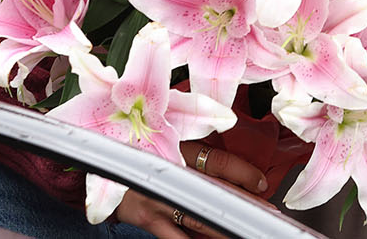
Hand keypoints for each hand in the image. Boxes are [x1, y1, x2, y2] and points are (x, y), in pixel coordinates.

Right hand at [111, 137, 274, 238]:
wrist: (98, 170)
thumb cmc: (136, 151)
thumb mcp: (163, 138)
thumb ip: (192, 145)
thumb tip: (226, 146)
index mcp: (178, 148)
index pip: (219, 162)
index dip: (243, 172)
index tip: (262, 183)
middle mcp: (170, 172)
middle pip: (215, 191)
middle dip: (244, 205)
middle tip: (268, 213)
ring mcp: (159, 198)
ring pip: (200, 218)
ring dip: (226, 227)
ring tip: (247, 231)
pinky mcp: (148, 220)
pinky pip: (176, 238)